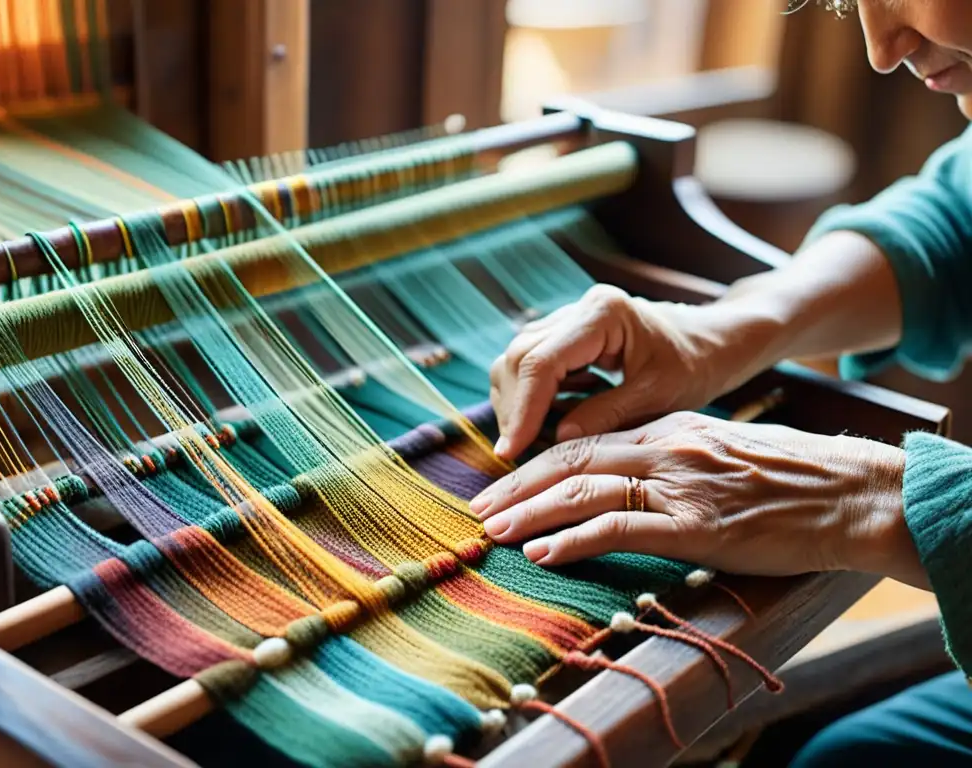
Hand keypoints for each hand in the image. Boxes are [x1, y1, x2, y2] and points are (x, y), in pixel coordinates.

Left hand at [471, 412, 927, 588]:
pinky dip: (574, 540)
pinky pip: (620, 527)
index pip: (583, 441)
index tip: (504, 485)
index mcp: (667, 428)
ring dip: (531, 512)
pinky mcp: (696, 525)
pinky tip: (542, 552)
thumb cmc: (788, 478)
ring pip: (584, 489)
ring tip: (494, 532)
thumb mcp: (718, 451)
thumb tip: (625, 480)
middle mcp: (664, 448)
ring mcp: (679, 485)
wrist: (851, 492)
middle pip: (570, 460)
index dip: (536, 464)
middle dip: (518, 486)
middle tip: (478, 510)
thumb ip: (670, 458)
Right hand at [488, 284, 769, 460]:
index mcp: (603, 314)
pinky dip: (529, 398)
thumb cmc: (693, 367)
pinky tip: (547, 424)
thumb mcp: (658, 397)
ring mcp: (567, 320)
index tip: (511, 451)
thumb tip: (558, 440)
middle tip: (515, 454)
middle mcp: (577, 309)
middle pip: (518, 357)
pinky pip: (529, 366)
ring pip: (515, 360)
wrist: (707, 344)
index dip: (522, 408)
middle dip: (513, 409)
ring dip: (516, 404)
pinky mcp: (564, 336)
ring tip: (529, 443)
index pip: (541, 362)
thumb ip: (608, 415)